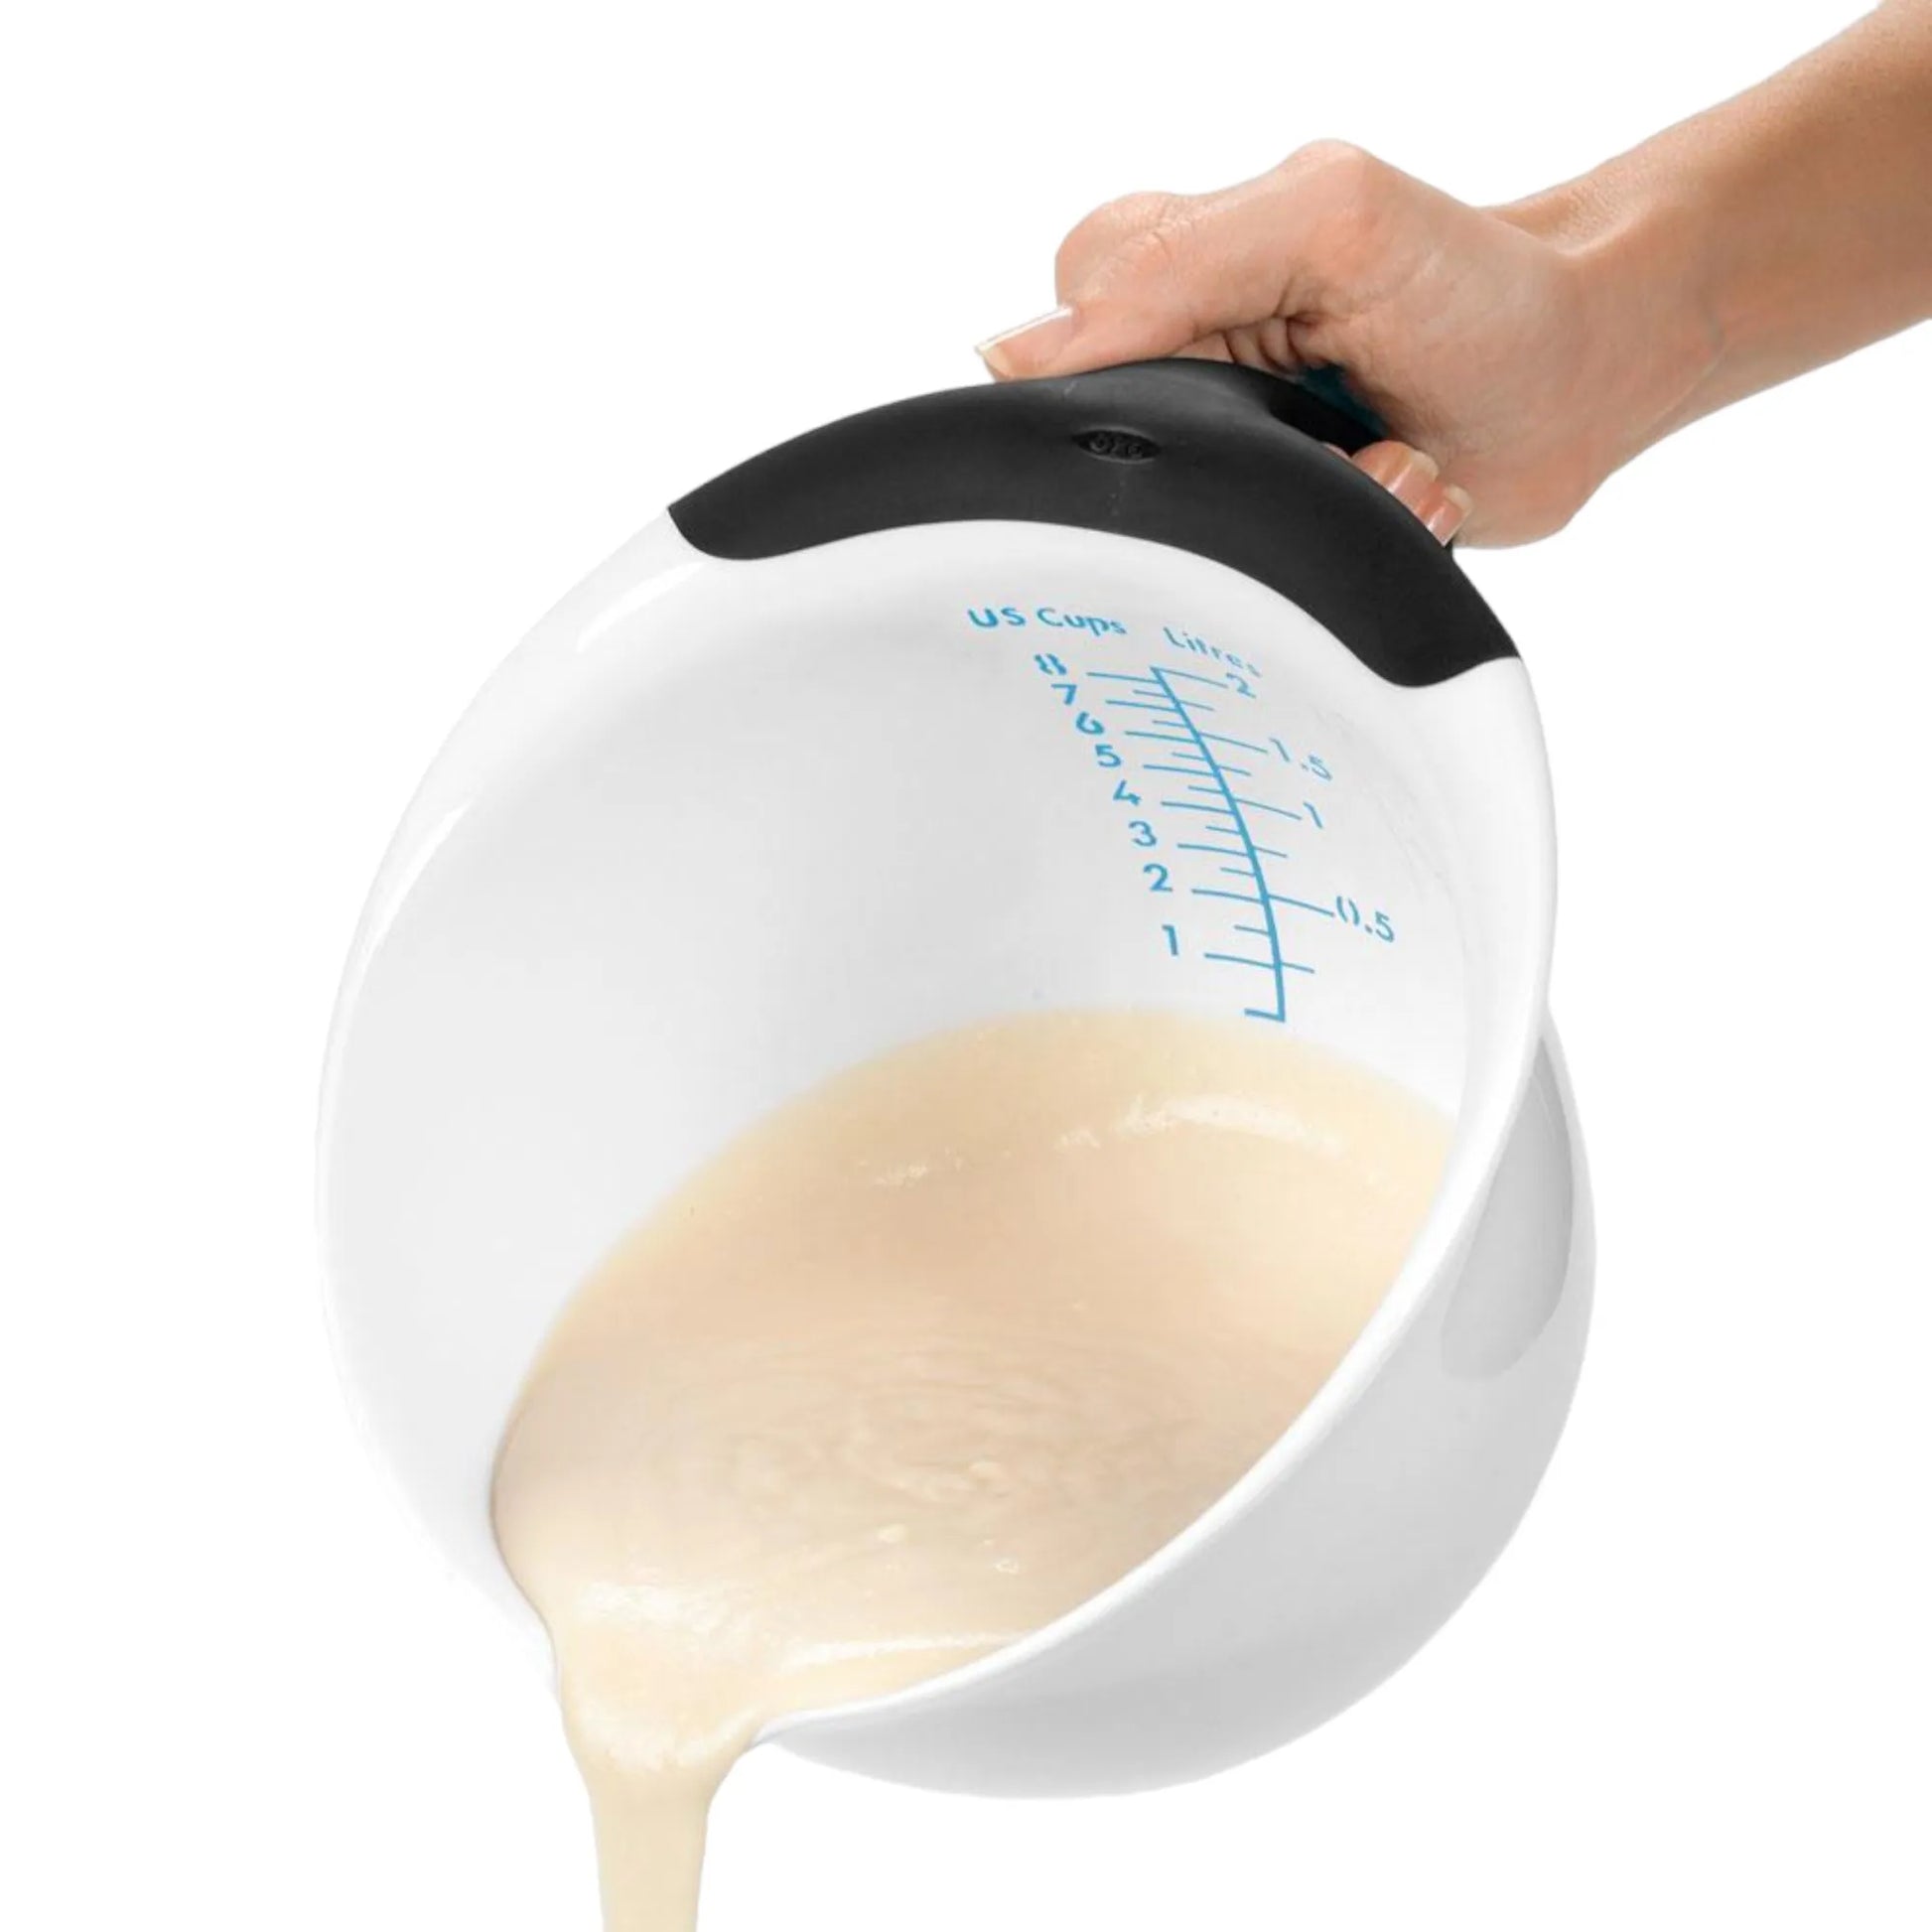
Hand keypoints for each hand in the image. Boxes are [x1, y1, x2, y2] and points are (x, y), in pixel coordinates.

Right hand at [976, 141, 1708, 547]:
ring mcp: (1225, 447)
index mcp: (1165, 268)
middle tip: (1321, 429)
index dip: (1116, 393)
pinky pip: (1254, 574)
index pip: (1052, 346)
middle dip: (1224, 465)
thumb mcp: (1326, 222)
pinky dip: (1337, 546)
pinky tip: (1391, 493)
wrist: (1589, 376)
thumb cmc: (1475, 281)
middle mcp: (1179, 362)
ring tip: (1374, 461)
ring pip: (1185, 532)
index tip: (1217, 403)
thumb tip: (1014, 353)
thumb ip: (1171, 266)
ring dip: (1297, 512)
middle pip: (1113, 452)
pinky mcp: (1273, 522)